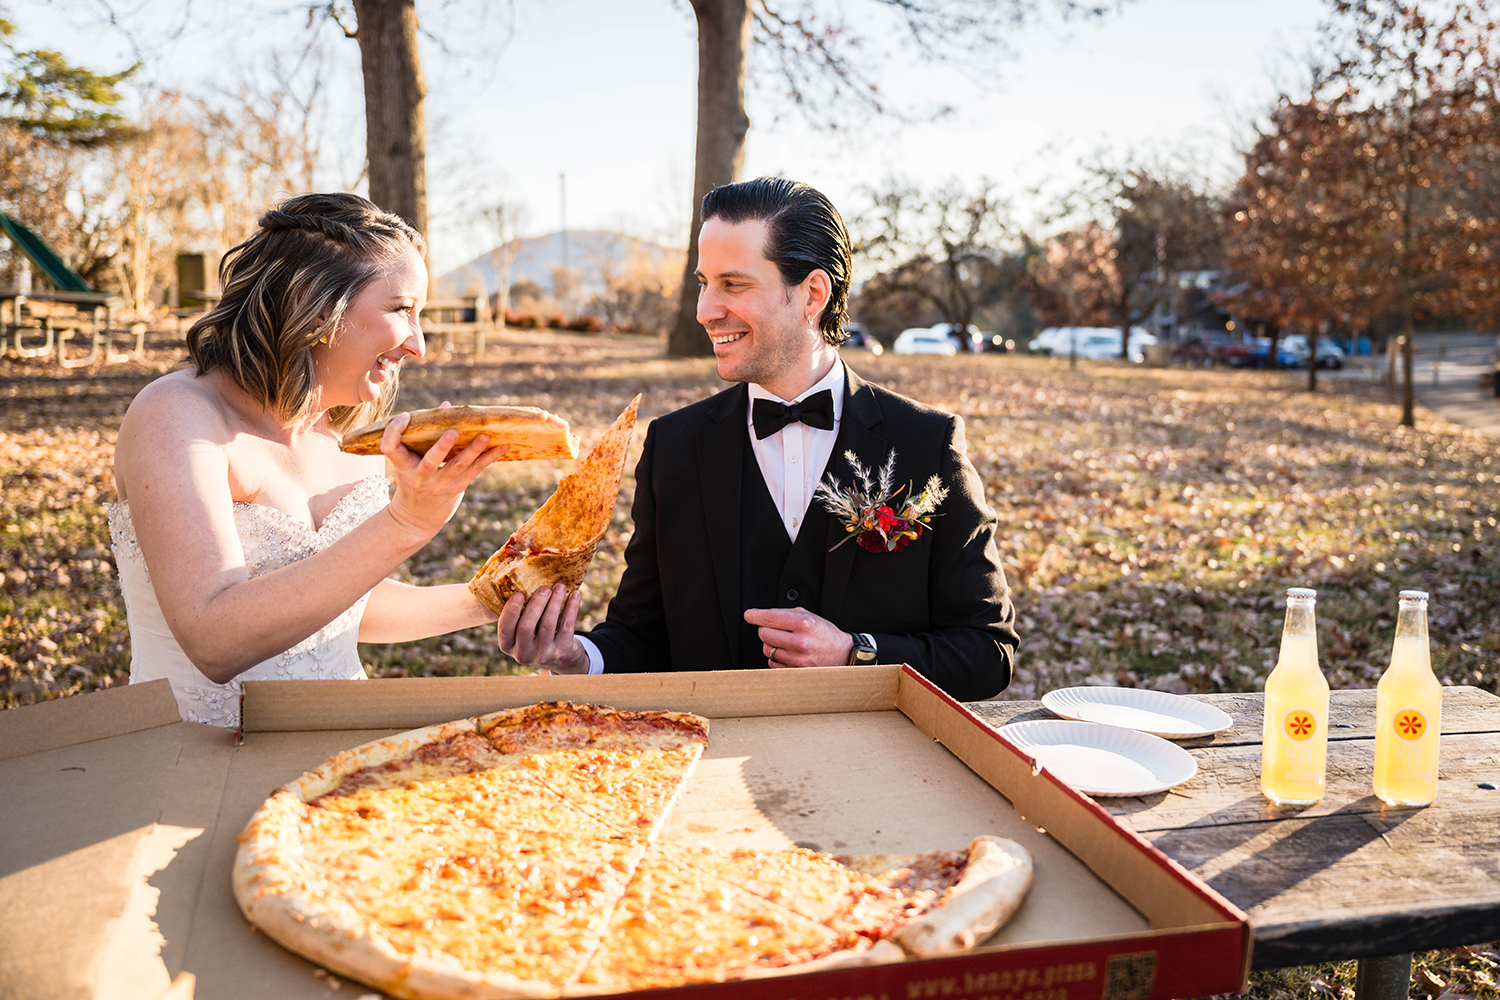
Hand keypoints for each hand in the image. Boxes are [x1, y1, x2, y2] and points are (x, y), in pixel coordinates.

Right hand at [380, 411, 508, 539]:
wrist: (417, 517)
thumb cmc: (414, 478)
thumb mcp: (411, 460)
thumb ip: (426, 434)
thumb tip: (447, 405)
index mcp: (403, 465)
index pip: (390, 448)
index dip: (394, 431)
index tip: (404, 415)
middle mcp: (420, 476)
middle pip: (430, 461)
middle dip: (442, 447)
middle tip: (453, 432)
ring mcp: (440, 484)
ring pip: (458, 466)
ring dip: (474, 450)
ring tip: (486, 436)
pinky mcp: (457, 488)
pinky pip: (475, 471)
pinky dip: (489, 457)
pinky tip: (503, 446)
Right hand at [498, 584, 589, 673]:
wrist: (559, 659)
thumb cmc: (536, 635)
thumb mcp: (522, 631)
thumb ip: (519, 614)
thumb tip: (522, 580)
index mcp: (508, 646)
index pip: (504, 629)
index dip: (510, 611)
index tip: (518, 594)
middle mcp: (523, 654)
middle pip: (526, 627)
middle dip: (536, 604)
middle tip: (545, 588)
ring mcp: (543, 655)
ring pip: (548, 625)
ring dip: (555, 602)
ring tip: (560, 586)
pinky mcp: (562, 653)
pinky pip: (567, 627)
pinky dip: (571, 608)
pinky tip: (575, 595)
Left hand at [743, 607, 855, 667]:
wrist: (841, 654)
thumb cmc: (824, 633)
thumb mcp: (809, 616)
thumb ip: (786, 614)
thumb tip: (761, 616)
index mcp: (804, 624)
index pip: (770, 618)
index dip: (755, 615)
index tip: (749, 615)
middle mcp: (800, 642)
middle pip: (764, 633)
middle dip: (766, 629)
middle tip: (776, 629)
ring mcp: (797, 659)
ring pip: (767, 649)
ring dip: (771, 644)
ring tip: (785, 642)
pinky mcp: (795, 671)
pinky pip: (772, 663)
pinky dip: (776, 657)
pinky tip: (788, 653)